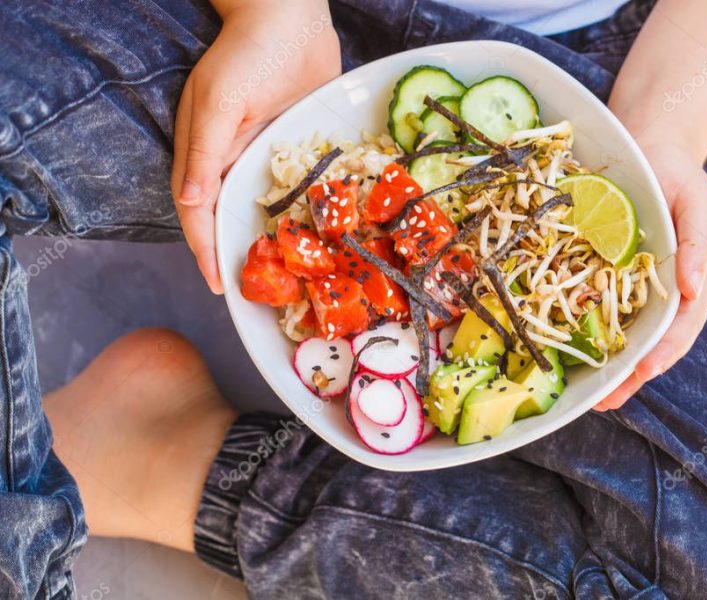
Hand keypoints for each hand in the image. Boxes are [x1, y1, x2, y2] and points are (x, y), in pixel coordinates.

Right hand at [171, 0, 340, 292]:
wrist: (291, 18)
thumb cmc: (247, 55)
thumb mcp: (219, 101)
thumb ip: (204, 152)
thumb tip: (189, 202)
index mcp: (204, 153)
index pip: (198, 214)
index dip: (206, 251)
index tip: (218, 286)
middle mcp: (230, 159)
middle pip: (227, 217)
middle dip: (235, 253)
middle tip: (255, 293)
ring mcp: (262, 154)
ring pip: (258, 207)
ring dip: (266, 238)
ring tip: (285, 275)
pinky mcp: (291, 147)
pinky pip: (290, 186)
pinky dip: (295, 211)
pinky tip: (312, 234)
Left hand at [593, 143, 706, 410]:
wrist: (650, 152)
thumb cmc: (679, 179)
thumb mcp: (699, 203)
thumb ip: (699, 244)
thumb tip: (694, 288)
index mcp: (691, 281)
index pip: (681, 326)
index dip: (664, 350)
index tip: (644, 369)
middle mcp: (664, 293)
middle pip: (652, 343)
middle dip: (632, 374)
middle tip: (608, 400)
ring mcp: (637, 289)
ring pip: (626, 335)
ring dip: (610, 367)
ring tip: (590, 397)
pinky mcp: (609, 278)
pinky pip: (599, 309)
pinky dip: (587, 333)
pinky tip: (570, 354)